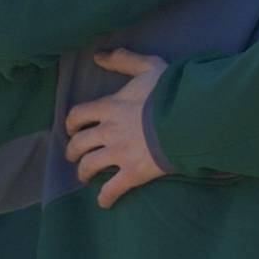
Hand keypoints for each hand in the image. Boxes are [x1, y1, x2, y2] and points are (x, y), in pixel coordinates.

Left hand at [64, 46, 170, 205]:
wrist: (188, 119)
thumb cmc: (172, 92)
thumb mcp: (149, 66)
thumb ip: (123, 59)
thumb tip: (98, 55)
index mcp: (109, 106)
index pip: (77, 115)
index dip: (71, 123)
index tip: (72, 128)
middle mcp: (108, 131)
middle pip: (78, 143)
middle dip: (73, 150)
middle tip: (76, 155)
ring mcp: (119, 154)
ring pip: (88, 166)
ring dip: (83, 173)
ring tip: (85, 177)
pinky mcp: (133, 173)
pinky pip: (112, 189)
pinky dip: (105, 197)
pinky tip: (104, 202)